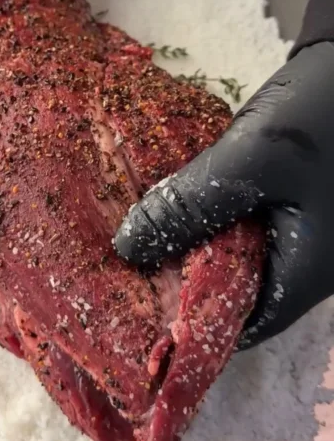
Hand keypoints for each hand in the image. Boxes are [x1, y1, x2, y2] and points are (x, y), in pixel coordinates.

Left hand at [114, 42, 333, 348]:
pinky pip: (247, 224)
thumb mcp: (249, 160)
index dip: (188, 325)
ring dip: (194, 245)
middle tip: (126, 269)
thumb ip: (190, 206)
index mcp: (308, 272)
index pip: (242, 326)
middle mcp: (310, 262)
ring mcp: (307, 231)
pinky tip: (176, 202)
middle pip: (238, 292)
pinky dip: (212, 218)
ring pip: (239, 256)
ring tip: (140, 238)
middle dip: (183, 281)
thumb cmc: (320, 114)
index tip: (136, 308)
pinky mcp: (297, 200)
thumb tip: (128, 249)